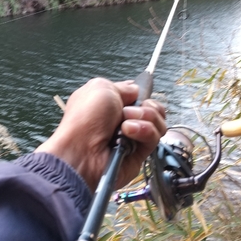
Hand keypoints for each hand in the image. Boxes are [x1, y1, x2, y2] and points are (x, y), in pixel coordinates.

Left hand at [35, 78, 166, 191]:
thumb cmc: (86, 118)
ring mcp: (132, 137)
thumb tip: (136, 91)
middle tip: (127, 112)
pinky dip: (144, 131)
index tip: (138, 94)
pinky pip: (154, 137)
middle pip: (153, 109)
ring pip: (158, 122)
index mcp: (110, 104)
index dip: (140, 94)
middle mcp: (122, 120)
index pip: (137, 96)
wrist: (82, 152)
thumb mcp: (101, 88)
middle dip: (146, 106)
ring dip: (144, 118)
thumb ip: (123, 87)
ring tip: (125, 125)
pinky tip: (128, 133)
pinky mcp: (140, 153)